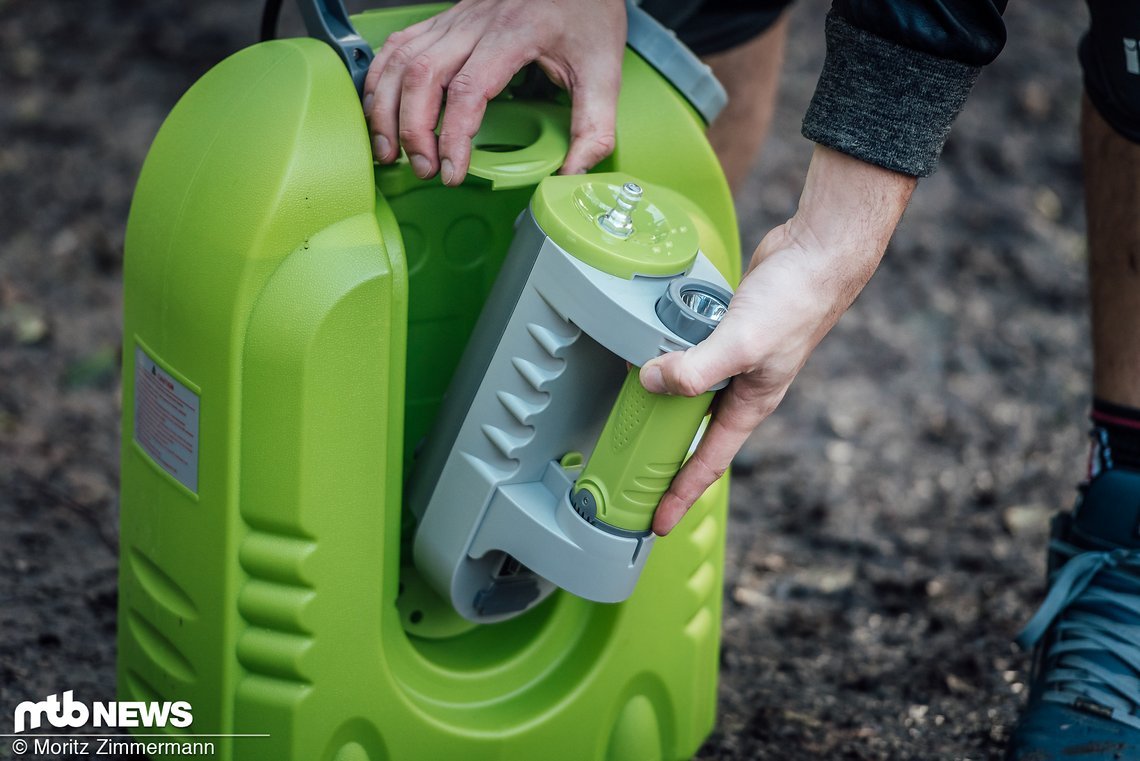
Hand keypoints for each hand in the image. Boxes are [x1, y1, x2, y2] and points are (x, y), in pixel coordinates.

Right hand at [362, 0, 626, 184]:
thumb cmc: (587, 13)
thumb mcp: (605, 72)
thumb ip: (593, 128)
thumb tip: (572, 177)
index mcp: (514, 35)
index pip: (468, 90)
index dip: (453, 136)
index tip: (453, 171)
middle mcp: (476, 23)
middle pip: (423, 75)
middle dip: (413, 129)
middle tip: (423, 168)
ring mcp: (455, 18)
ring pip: (401, 60)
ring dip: (386, 108)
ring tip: (389, 151)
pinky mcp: (445, 19)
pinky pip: (398, 45)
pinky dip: (381, 79)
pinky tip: (382, 109)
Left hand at [641, 146, 916, 534]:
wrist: (819, 252)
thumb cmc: (794, 302)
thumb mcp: (741, 345)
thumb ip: (695, 369)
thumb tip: (648, 382)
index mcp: (750, 405)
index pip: (709, 462)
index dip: (681, 494)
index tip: (656, 521)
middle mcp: (741, 388)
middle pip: (695, 432)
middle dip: (665, 456)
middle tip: (630, 474)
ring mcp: (735, 358)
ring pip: (690, 390)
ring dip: (661, 401)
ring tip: (625, 413)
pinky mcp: (727, 328)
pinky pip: (691, 352)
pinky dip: (668, 356)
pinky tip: (646, 348)